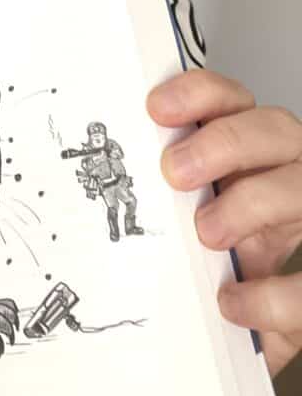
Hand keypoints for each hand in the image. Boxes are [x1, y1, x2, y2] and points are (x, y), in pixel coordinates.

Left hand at [148, 70, 301, 377]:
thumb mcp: (204, 207)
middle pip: (271, 128)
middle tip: (175, 172)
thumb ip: (173, 195)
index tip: (156, 109)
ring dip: (249, 205)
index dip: (196, 94)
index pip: (230, 97)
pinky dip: (269, 294)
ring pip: (298, 186)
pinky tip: (232, 301)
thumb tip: (111, 200)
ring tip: (207, 233)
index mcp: (253, 141)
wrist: (279, 295)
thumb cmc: (235, 236)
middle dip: (222, 144)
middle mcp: (290, 163)